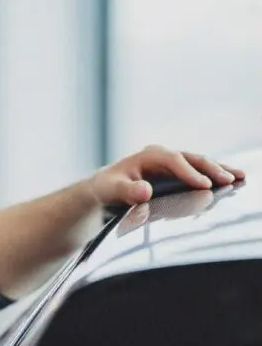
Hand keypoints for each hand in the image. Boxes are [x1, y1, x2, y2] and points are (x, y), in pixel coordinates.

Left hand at [88, 145, 244, 206]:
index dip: (190, 173)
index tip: (204, 186)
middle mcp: (164, 156)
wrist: (104, 188)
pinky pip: (198, 174)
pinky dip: (213, 178)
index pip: (174, 161)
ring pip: (200, 165)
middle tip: (231, 180)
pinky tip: (231, 183)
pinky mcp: (176, 174)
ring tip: (240, 178)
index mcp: (150, 155)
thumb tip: (145, 191)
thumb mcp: (111, 190)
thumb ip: (127, 191)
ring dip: (220, 171)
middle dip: (212, 169)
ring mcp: (172, 164)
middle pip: (193, 159)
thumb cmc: (107, 188)